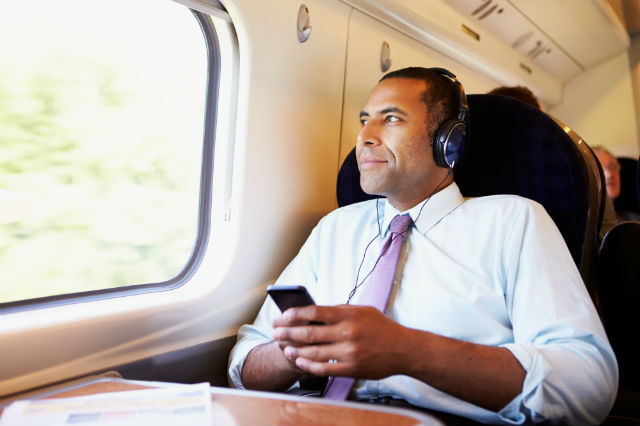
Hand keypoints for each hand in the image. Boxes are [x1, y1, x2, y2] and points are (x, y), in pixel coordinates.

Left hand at [272, 304, 410, 378]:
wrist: (404, 349)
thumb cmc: (382, 328)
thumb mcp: (362, 311)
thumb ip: (340, 311)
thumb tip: (314, 312)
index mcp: (348, 314)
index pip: (314, 311)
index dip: (294, 314)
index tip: (282, 316)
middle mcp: (347, 332)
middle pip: (309, 332)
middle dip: (287, 332)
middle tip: (275, 332)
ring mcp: (349, 352)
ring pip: (313, 351)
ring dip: (294, 350)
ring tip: (282, 347)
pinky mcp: (352, 368)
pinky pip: (324, 368)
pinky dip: (308, 365)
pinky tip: (299, 361)